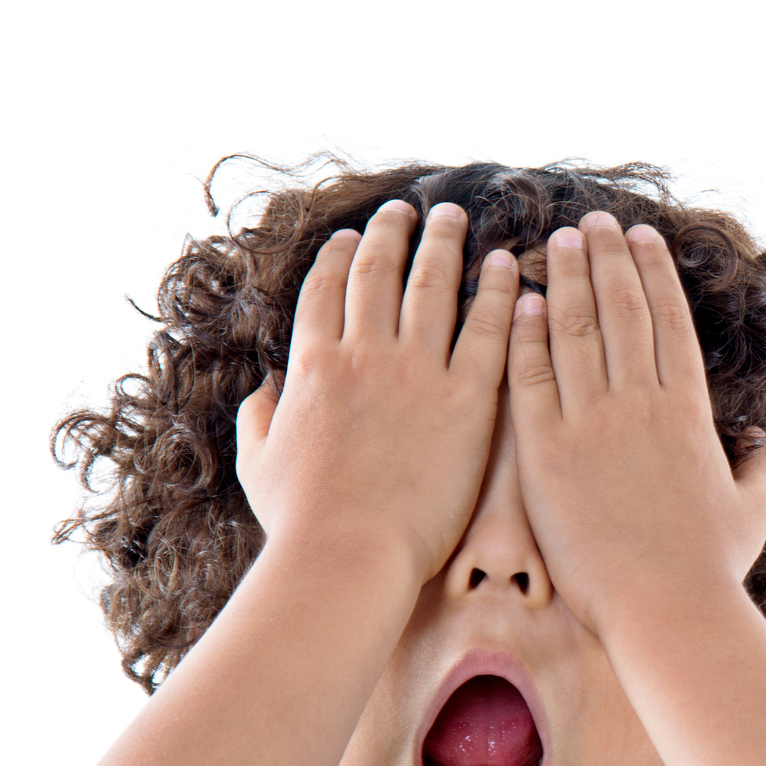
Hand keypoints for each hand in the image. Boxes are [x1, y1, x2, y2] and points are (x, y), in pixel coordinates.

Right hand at [235, 199, 519, 582]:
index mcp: (311, 366)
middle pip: (379, 273)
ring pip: (432, 286)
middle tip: (409, 211)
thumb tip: (264, 390)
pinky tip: (507, 265)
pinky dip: (498, 291)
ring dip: (443, 244)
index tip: (353, 237)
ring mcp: (416, 373)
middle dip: (393, 233)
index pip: (326, 290)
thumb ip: (260, 417)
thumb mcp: (258, 463)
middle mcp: (363, 354)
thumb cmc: (301, 523)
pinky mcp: (466, 401)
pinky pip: (488, 331)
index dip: (340, 256)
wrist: (348, 555)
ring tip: (455, 218)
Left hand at [504, 213, 765, 637]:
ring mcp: (594, 423)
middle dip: (607, 258)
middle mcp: (643, 404)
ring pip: (577, 329)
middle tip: (592, 222)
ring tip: (557, 243)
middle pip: (622, 309)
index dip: (654, 274)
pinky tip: (522, 302)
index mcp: (690, 412)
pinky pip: (533, 377)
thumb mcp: (752, 511)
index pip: (670, 322)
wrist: (665, 609)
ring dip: (567, 279)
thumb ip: (758, 469)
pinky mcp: (549, 452)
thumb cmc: (712, 570)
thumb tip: (759, 444)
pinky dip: (528, 334)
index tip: (641, 239)